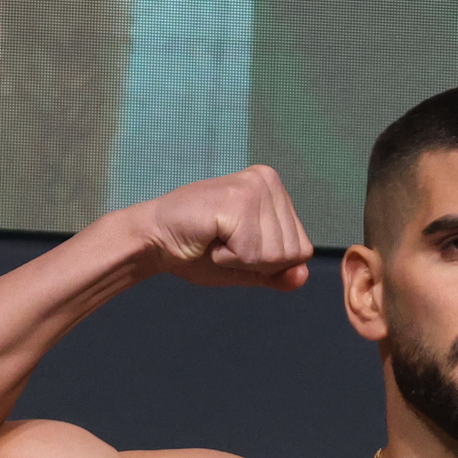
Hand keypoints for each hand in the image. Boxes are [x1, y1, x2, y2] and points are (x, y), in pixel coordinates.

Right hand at [128, 165, 314, 289]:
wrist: (155, 240)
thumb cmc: (198, 251)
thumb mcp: (247, 267)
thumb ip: (277, 273)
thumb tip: (303, 276)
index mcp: (276, 191)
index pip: (302, 250)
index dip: (269, 263)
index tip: (236, 244)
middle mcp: (269, 181)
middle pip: (292, 253)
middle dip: (255, 261)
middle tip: (223, 241)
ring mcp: (255, 187)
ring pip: (274, 255)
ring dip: (240, 259)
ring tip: (216, 237)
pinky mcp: (238, 200)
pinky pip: (251, 253)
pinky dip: (227, 257)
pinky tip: (210, 236)